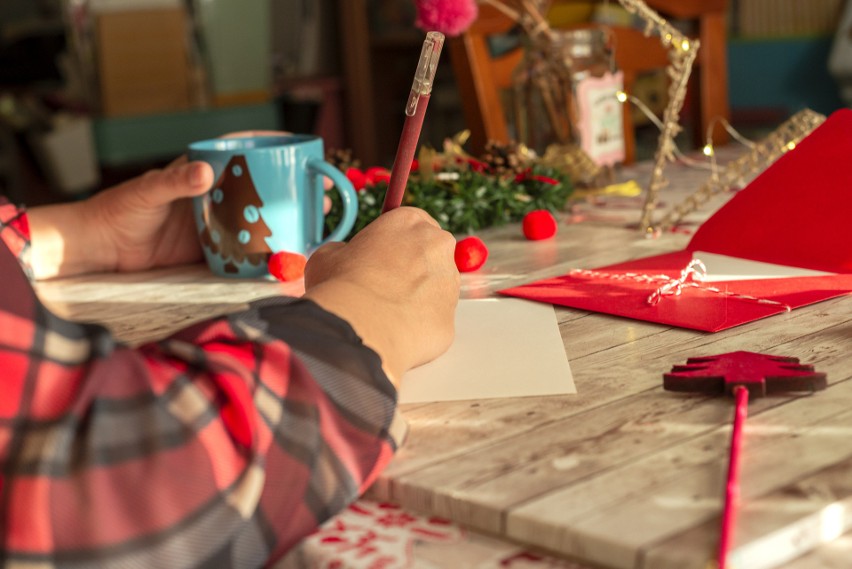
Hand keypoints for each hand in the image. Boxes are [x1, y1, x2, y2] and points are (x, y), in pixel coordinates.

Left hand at [28, 131, 338, 279]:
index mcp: (202, 175)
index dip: (273, 152)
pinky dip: (264, 258)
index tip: (301, 152)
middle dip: (292, 193)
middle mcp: (214, 200)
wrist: (101, 252)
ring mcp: (216, 228)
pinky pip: (244, 255)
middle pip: (260, 192)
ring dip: (285, 226)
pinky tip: (286, 261)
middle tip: (320, 195)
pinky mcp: (211, 255)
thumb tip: (204, 173)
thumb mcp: (148, 191)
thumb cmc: (118, 212)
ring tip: (314, 228)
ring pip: (257, 224)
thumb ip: (175, 181)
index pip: (243, 156)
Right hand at [304, 207, 459, 383]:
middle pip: (430, 254)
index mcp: (410, 221)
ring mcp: (449, 281)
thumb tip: (346, 259)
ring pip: (436, 289)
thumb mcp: (328, 255)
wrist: (360, 326)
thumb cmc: (342, 286)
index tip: (383, 256)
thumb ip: (345, 251)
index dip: (396, 244)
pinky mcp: (451, 316)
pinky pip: (434, 321)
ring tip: (385, 313)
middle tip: (383, 286)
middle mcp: (438, 245)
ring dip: (416, 298)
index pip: (412, 225)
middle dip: (412, 269)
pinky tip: (395, 331)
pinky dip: (418, 327)